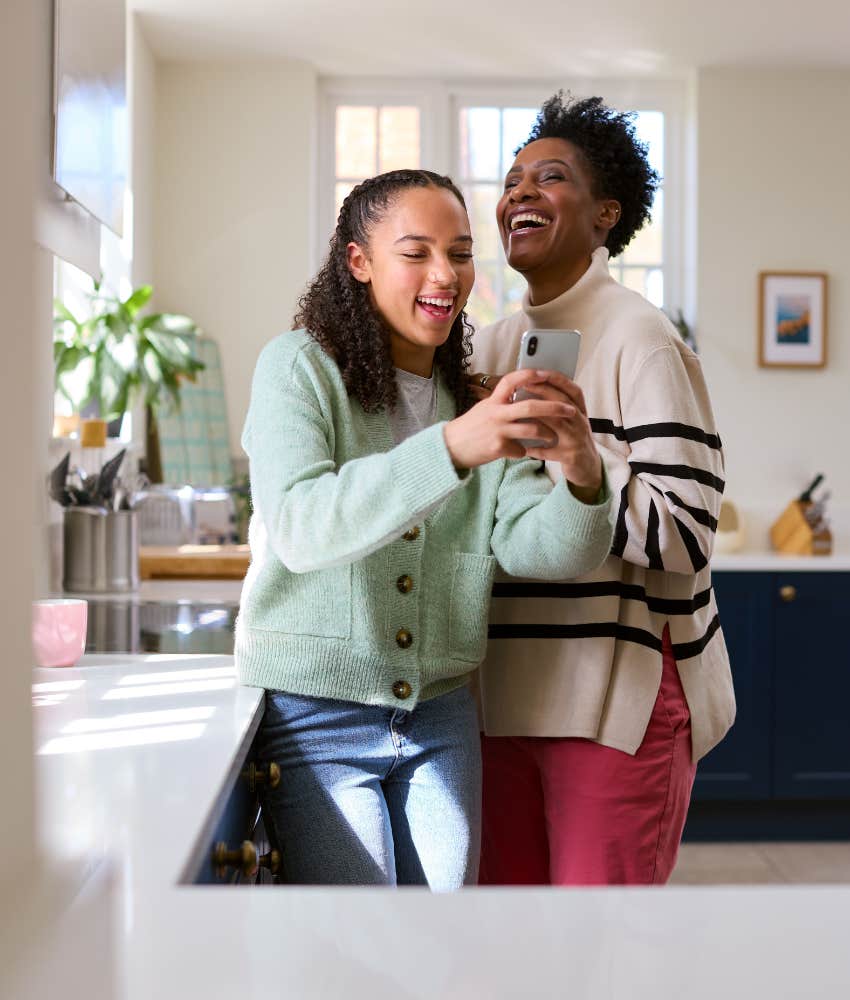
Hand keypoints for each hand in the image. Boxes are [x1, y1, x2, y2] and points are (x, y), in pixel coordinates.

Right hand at [445, 369, 574, 469]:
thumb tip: (527, 394)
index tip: (545, 373)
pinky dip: (526, 452)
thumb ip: (504, 402)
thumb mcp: (485, 408)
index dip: (529, 375)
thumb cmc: (472, 427)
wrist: (451, 448)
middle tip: (570, 410)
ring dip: (548, 434)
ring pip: (532, 429)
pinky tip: (526, 453)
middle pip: (530, 406)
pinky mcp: (498, 448)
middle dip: (554, 408)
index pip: (511, 381)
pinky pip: (521, 450)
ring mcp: (497, 431)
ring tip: (554, 437)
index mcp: (494, 401)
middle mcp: (496, 413)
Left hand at [520, 370, 602, 501]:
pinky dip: (538, 449)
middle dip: (546, 391)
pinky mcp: (572, 456)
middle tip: (527, 384)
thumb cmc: (572, 440)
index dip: (559, 379)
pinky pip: (552, 452)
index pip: (573, 390)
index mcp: (580, 412)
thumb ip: (554, 408)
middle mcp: (582, 423)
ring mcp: (578, 439)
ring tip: (523, 410)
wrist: (587, 467)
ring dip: (541, 415)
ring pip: (560, 423)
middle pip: (565, 403)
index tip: (540, 371)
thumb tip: (530, 390)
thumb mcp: (568, 421)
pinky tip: (525, 448)